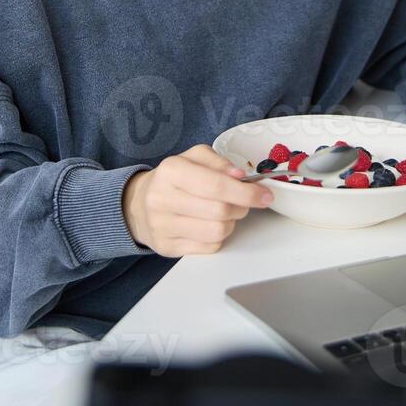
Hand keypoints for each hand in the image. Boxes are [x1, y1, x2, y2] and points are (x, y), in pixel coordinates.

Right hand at [121, 144, 272, 256]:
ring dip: (231, 223)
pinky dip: (219, 237)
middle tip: (243, 202)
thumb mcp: (193, 158)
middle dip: (241, 207)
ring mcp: (162, 226)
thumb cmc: (173, 179)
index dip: (246, 192)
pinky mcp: (167, 247)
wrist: (140, 204)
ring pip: (217, 232)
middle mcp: (162, 198)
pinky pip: (209, 247)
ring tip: (225, 213)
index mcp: (171, 171)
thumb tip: (240, 176)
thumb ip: (219, 162)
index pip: (216, 185)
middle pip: (220, 211)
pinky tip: (210, 226)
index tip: (265, 195)